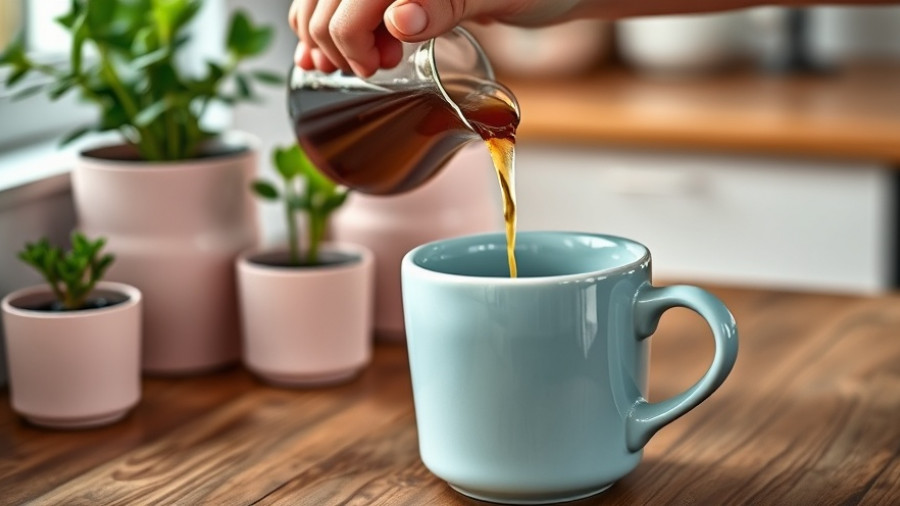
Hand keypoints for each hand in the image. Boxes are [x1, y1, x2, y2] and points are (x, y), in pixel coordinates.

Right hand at [288, 0, 585, 76]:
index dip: (350, 43)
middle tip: (381, 65)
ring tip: (369, 57)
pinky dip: (332, 29)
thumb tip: (399, 19)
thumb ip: (444, 4)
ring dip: (328, 36)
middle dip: (339, 42)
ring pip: (318, 4)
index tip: (376, 69)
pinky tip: (345, 51)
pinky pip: (337, 6)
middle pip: (321, 5)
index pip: (344, 8)